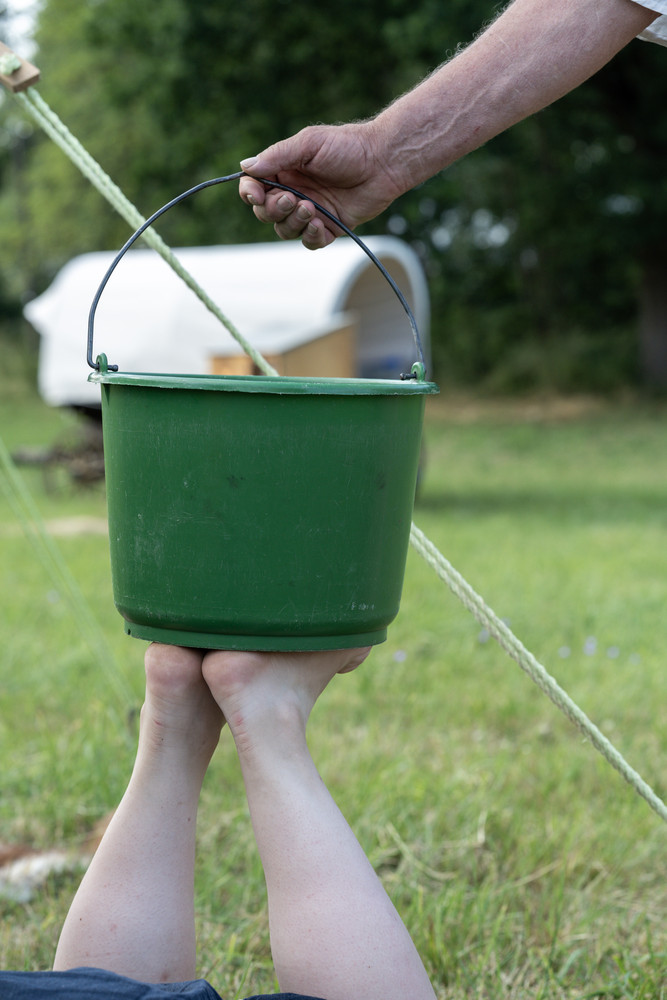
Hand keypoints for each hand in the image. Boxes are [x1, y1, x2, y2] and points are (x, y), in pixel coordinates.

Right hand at [238, 121, 403, 248]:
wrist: (383, 162)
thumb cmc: (348, 146)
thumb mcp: (309, 144)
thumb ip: (277, 156)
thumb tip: (245, 167)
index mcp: (284, 170)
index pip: (254, 187)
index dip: (250, 193)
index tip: (256, 195)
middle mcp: (294, 191)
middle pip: (266, 213)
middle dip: (275, 210)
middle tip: (294, 199)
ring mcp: (310, 211)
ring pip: (285, 230)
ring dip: (293, 222)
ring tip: (312, 209)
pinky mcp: (328, 227)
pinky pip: (309, 242)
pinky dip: (310, 237)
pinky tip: (319, 225)